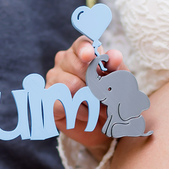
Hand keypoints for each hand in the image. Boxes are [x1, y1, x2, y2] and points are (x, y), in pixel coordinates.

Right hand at [45, 36, 123, 150]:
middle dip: (93, 81)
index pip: (82, 44)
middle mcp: (65, 62)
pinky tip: (84, 113)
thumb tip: (114, 56)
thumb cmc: (111, 97)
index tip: (89, 57)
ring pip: (69, 85)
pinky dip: (78, 111)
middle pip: (74, 64)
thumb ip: (117, 67)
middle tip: (102, 94)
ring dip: (88, 99)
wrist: (105, 124)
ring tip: (95, 105)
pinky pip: (61, 102)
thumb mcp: (119, 82)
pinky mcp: (49, 99)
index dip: (85, 49)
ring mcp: (54, 79)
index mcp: (83, 53)